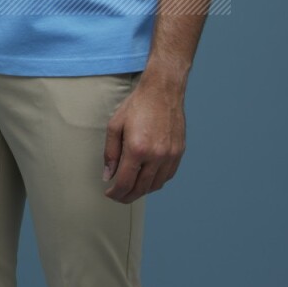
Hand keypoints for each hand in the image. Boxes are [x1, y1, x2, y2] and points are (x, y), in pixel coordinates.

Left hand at [102, 73, 185, 202]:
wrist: (163, 90)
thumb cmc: (138, 105)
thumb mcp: (115, 125)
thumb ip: (110, 153)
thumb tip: (108, 175)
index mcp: (137, 149)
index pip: (125, 182)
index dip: (115, 193)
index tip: (109, 193)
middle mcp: (156, 155)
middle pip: (140, 188)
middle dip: (127, 196)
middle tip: (118, 196)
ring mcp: (170, 155)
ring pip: (155, 185)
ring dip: (142, 190)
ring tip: (131, 188)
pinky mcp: (179, 152)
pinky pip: (167, 176)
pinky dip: (156, 182)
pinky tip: (147, 178)